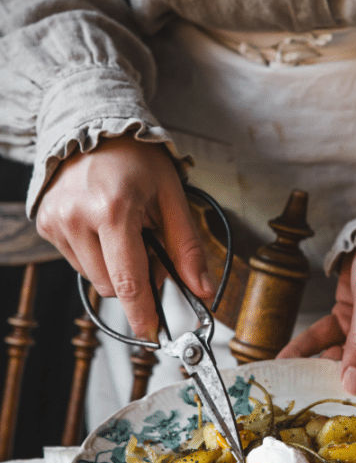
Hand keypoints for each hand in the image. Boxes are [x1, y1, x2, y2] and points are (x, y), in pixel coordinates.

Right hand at [36, 134, 213, 343]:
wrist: (95, 128)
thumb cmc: (137, 160)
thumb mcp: (173, 199)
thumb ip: (188, 249)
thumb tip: (203, 289)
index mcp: (114, 211)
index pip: (129, 281)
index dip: (142, 313)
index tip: (152, 334)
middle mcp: (77, 218)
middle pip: (112, 286)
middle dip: (136, 281)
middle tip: (149, 250)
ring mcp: (56, 222)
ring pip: (94, 277)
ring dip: (116, 268)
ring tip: (126, 234)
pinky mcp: (44, 224)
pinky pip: (77, 262)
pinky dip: (97, 256)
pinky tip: (104, 231)